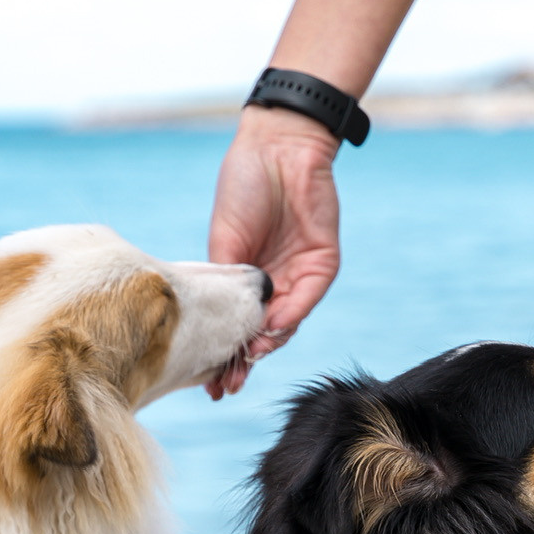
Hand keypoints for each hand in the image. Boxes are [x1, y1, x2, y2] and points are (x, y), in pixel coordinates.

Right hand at [205, 106, 342, 396]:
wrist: (276, 148)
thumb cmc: (243, 187)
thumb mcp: (222, 241)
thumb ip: (226, 284)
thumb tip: (224, 327)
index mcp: (247, 277)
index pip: (238, 325)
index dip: (225, 355)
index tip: (209, 384)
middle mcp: (276, 282)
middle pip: (263, 333)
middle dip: (245, 360)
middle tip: (228, 384)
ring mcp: (300, 275)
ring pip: (287, 323)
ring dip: (266, 344)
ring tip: (246, 359)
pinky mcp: (324, 264)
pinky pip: (307, 299)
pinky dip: (290, 317)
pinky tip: (270, 330)